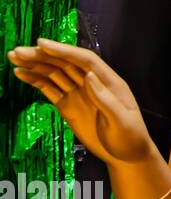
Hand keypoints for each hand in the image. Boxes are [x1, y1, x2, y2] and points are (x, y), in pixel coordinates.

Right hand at [7, 38, 156, 166]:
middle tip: (17, 51)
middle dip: (42, 56)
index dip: (63, 50)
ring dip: (35, 64)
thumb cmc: (130, 137)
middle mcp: (92, 83)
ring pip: (54, 73)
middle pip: (65, 63)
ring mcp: (78, 93)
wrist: (126, 155)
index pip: (85, 60)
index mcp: (109, 82)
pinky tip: (20, 73)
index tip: (41, 43)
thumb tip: (89, 76)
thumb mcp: (122, 121)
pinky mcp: (68, 105)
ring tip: (13, 57)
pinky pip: (49, 89)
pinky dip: (35, 80)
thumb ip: (106, 100)